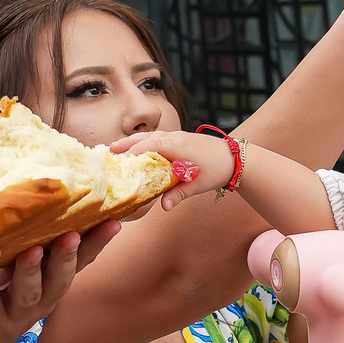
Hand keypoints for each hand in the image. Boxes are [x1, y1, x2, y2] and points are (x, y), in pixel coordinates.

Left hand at [0, 220, 120, 342]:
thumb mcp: (10, 268)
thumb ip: (23, 244)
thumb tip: (31, 199)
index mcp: (49, 285)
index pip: (79, 263)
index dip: (96, 245)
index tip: (114, 222)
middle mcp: (39, 302)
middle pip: (60, 280)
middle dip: (67, 257)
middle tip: (72, 235)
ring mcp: (16, 316)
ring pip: (29, 294)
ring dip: (32, 272)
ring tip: (32, 251)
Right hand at [111, 130, 232, 209]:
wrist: (234, 158)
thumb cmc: (216, 170)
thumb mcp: (197, 184)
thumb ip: (178, 194)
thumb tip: (163, 207)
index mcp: (178, 145)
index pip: (151, 144)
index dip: (135, 151)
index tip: (121, 159)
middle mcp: (175, 137)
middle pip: (146, 137)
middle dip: (128, 143)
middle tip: (110, 150)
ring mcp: (177, 136)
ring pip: (151, 136)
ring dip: (134, 142)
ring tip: (117, 149)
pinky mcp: (179, 139)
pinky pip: (157, 138)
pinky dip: (145, 143)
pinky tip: (137, 151)